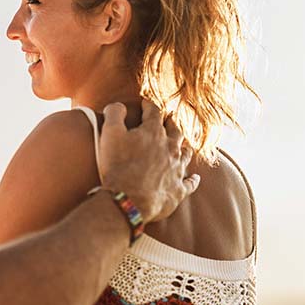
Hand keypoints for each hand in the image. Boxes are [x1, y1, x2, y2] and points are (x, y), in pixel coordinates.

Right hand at [97, 100, 198, 222]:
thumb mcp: (109, 133)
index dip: (149, 105)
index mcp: (154, 132)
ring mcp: (177, 169)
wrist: (129, 200)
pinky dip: (192, 179)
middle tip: (167, 120)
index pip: (154, 111)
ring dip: (184, 147)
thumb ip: (114, 114)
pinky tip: (195, 178)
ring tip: (183, 145)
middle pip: (175, 130)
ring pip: (186, 153)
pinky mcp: (178, 190)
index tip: (145, 103)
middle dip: (170, 123)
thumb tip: (119, 105)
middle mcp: (170, 148)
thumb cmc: (118, 166)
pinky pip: (190, 183)